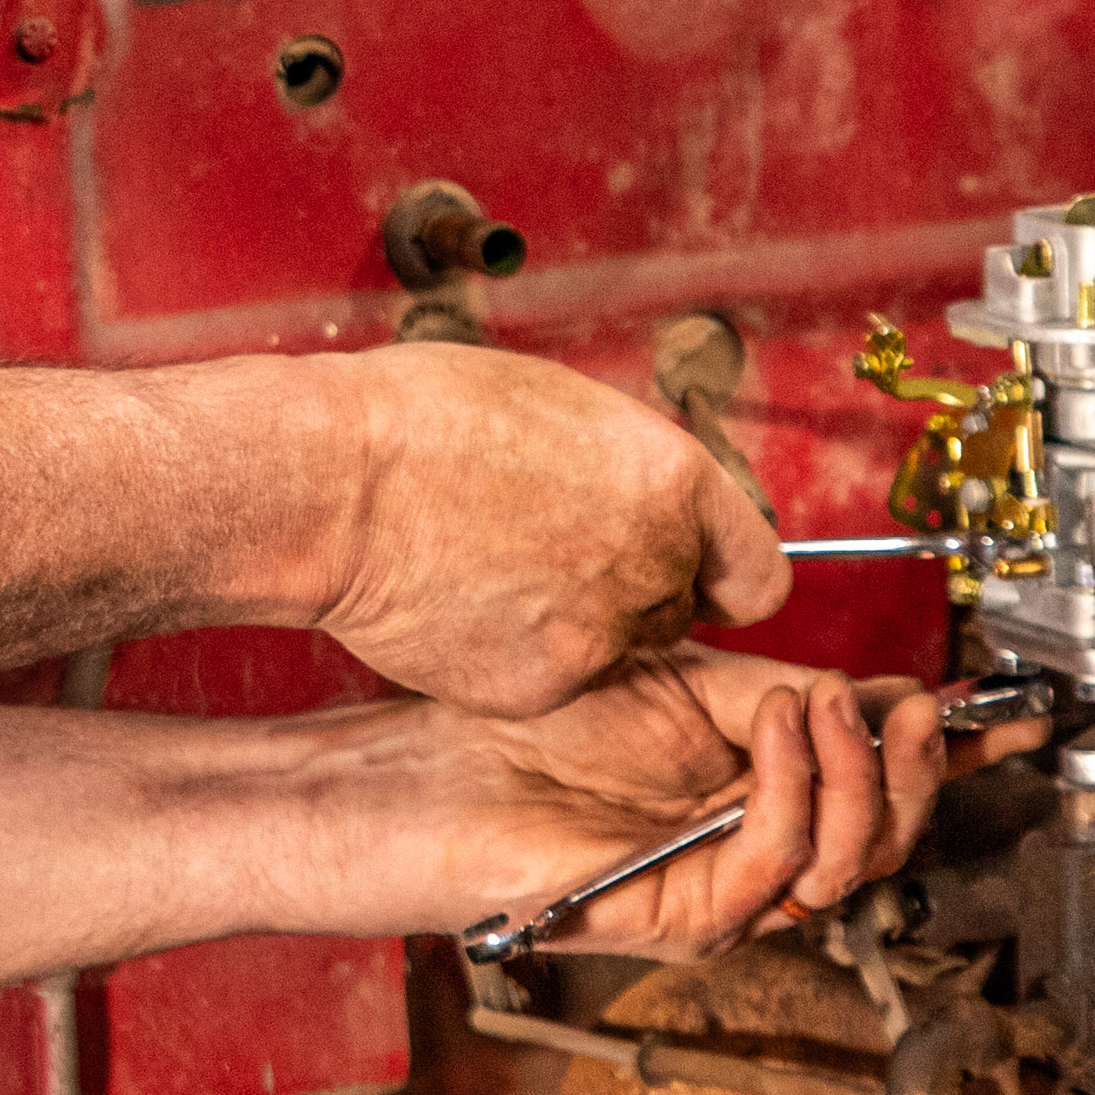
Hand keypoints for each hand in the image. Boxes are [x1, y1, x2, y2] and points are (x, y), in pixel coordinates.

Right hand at [304, 344, 786, 715]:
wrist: (335, 485)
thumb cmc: (427, 421)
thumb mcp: (564, 406)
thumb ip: (631, 466)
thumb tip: (651, 497)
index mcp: (672, 483)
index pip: (759, 570)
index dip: (723, 573)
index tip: (702, 575)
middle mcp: (652, 566)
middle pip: (679, 609)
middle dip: (634, 592)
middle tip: (557, 557)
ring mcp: (597, 637)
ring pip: (611, 650)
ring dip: (574, 625)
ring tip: (495, 573)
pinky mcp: (538, 689)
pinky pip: (549, 683)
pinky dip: (515, 658)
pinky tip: (464, 608)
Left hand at [388, 653, 1045, 959]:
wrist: (441, 773)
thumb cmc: (539, 730)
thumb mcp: (690, 684)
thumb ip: (787, 691)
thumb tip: (877, 683)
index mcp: (769, 797)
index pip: (888, 790)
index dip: (961, 757)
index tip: (1016, 715)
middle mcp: (756, 856)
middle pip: (891, 843)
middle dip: (916, 767)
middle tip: (904, 703)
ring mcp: (722, 893)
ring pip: (846, 865)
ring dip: (848, 772)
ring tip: (808, 701)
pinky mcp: (682, 915)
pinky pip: (773, 865)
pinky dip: (786, 789)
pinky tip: (765, 728)